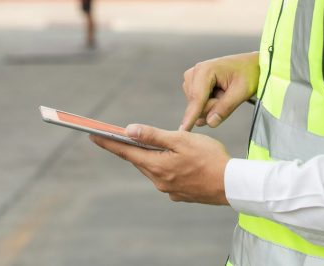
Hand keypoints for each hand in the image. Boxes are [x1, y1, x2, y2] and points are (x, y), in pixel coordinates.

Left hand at [92, 125, 229, 204]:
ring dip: (153, 157)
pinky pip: (167, 177)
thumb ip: (154, 135)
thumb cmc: (209, 157)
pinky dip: (167, 167)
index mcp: (157, 165)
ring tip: (164, 145)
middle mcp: (158, 180)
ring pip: (153, 168)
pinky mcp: (179, 193)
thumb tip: (129, 130)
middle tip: (125, 135)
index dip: (108, 142)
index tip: (93, 135)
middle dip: (133, 147)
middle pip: (139, 160)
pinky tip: (181, 161)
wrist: (231, 184)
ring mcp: (169, 189)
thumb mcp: (181, 139)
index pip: (126, 151)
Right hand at [180, 52, 259, 131]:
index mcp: (205, 70)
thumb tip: (210, 122)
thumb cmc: (248, 74)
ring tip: (225, 93)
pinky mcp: (194, 85)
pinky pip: (198, 105)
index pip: (197, 98)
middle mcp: (195, 73)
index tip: (183, 130)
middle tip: (228, 95)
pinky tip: (219, 94)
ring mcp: (193, 78)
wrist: (251, 65)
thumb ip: (225, 107)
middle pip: (197, 105)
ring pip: (196, 106)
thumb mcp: (242, 91)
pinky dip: (210, 103)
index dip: (191, 116)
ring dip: (212, 105)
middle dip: (213, 107)